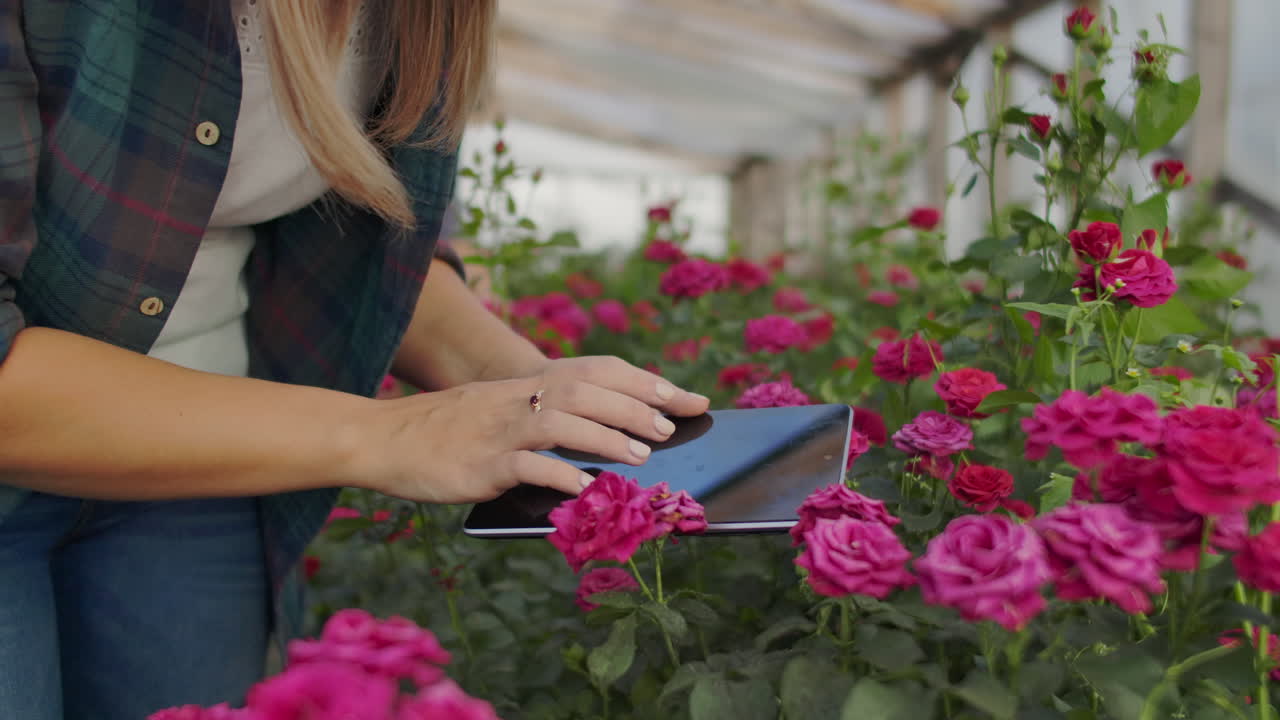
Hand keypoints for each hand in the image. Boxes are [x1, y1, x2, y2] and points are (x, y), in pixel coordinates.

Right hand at [344, 356, 709, 503]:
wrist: (383, 438)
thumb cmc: (447, 430)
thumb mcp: (500, 410)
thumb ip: (546, 417)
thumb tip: (601, 436)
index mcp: (526, 384)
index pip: (596, 371)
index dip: (643, 381)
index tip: (684, 397)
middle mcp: (517, 399)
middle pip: (586, 389)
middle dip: (636, 405)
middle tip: (673, 427)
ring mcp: (498, 430)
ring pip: (560, 421)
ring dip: (606, 436)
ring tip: (642, 455)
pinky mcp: (480, 463)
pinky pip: (524, 466)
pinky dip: (558, 473)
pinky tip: (585, 487)